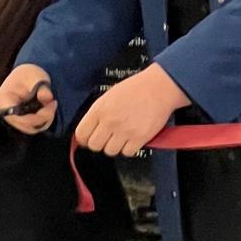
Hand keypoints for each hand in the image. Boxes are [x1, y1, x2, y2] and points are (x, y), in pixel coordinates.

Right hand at [0, 64, 57, 135]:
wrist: (28, 76)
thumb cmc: (29, 74)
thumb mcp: (37, 76)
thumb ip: (42, 87)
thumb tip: (47, 97)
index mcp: (3, 99)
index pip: (15, 117)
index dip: (33, 118)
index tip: (49, 109)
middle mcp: (4, 111)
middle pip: (23, 125)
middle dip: (42, 118)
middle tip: (53, 104)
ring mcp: (11, 117)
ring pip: (30, 128)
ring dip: (44, 120)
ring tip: (51, 105)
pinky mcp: (20, 121)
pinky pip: (32, 127)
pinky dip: (43, 121)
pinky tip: (48, 109)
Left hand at [75, 64, 189, 158]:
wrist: (159, 88)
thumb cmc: (137, 89)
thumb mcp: (109, 96)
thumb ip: (97, 113)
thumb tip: (89, 128)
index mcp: (100, 109)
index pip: (81, 134)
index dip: (84, 139)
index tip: (88, 139)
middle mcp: (110, 121)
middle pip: (94, 146)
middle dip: (99, 143)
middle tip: (106, 138)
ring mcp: (124, 131)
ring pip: (110, 151)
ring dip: (115, 146)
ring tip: (121, 137)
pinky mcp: (139, 138)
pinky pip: (127, 152)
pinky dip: (129, 148)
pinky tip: (132, 138)